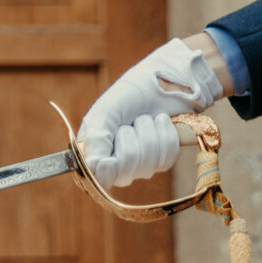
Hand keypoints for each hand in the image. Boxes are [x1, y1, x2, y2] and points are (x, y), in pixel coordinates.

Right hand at [76, 38, 222, 186]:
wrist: (162, 84)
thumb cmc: (128, 94)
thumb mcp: (106, 112)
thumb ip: (96, 139)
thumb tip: (94, 167)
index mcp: (94, 150)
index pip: (98, 178)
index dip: (105, 173)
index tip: (109, 161)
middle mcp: (115, 162)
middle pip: (125, 173)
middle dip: (131, 142)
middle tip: (129, 124)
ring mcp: (140, 164)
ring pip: (148, 166)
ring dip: (149, 135)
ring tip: (145, 119)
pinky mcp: (162, 160)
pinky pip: (166, 159)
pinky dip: (166, 137)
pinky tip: (161, 123)